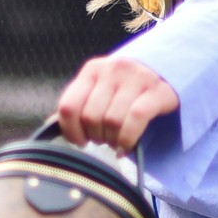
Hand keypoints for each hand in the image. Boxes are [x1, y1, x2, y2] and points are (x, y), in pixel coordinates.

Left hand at [55, 54, 180, 150]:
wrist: (168, 70)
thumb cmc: (128, 87)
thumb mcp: (100, 90)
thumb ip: (79, 105)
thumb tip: (49, 126)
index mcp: (92, 70)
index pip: (69, 105)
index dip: (70, 131)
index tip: (80, 141)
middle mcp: (113, 69)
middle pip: (91, 117)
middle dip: (95, 137)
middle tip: (104, 140)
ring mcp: (137, 78)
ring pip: (112, 121)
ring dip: (112, 140)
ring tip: (116, 143)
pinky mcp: (158, 91)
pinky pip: (135, 120)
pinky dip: (127, 140)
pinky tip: (126, 147)